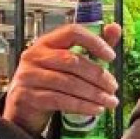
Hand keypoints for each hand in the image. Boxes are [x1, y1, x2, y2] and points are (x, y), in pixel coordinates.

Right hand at [3, 21, 121, 135]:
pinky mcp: (28, 96)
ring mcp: (29, 76)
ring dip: (93, 94)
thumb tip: (115, 27)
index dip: (94, 42)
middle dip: (98, 75)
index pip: (72, 32)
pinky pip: (60, 100)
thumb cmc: (50, 81)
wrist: (24, 107)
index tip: (111, 57)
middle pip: (72, 61)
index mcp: (47, 42)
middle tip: (113, 87)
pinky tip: (96, 110)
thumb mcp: (70, 63)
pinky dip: (82, 106)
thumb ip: (91, 47)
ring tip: (110, 102)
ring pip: (68, 83)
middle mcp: (35, 55)